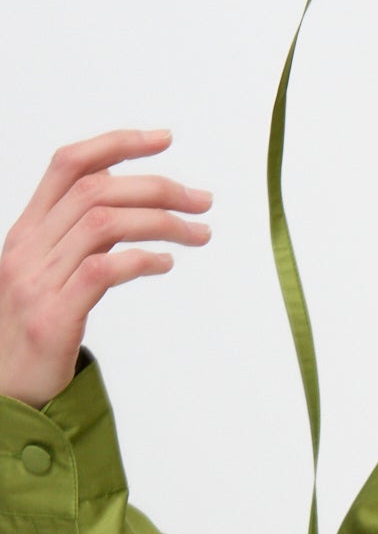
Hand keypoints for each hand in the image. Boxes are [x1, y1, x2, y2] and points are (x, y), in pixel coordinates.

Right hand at [0, 129, 211, 409]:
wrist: (5, 394)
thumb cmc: (33, 336)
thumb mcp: (47, 275)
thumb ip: (78, 239)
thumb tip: (126, 203)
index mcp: (25, 232)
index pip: (67, 165)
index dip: (116, 143)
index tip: (164, 138)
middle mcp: (27, 248)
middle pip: (96, 190)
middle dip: (156, 186)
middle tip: (202, 201)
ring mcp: (36, 282)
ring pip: (103, 224)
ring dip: (161, 221)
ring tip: (199, 234)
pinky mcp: (52, 317)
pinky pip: (101, 270)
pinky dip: (140, 259)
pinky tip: (166, 263)